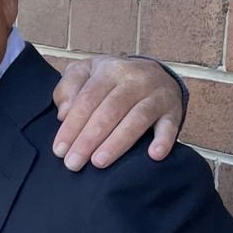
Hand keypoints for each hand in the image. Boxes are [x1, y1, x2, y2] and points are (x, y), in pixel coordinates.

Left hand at [52, 56, 182, 170]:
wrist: (154, 72)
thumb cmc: (110, 79)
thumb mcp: (85, 73)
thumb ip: (68, 88)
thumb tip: (63, 114)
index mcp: (109, 69)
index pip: (87, 99)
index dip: (72, 125)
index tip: (59, 150)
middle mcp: (135, 79)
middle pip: (110, 111)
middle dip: (89, 139)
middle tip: (74, 163)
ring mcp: (156, 94)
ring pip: (136, 119)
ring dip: (117, 142)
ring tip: (99, 162)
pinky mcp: (173, 109)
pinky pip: (170, 125)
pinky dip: (164, 139)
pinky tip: (154, 155)